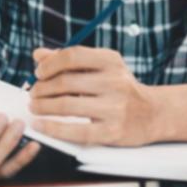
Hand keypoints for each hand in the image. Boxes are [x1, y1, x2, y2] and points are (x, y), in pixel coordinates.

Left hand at [29, 46, 162, 145]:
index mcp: (112, 61)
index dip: (50, 64)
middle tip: (33, 94)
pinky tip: (40, 125)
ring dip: (42, 107)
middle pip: (66, 82)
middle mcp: (115, 82)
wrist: (153, 114)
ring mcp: (115, 108)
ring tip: (34, 108)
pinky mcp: (112, 131)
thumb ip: (71, 61)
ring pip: (66, 105)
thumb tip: (38, 55)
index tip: (39, 73)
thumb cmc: (121, 89)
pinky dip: (52, 128)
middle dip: (42, 88)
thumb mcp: (102, 68)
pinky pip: (74, 130)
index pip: (73, 55)